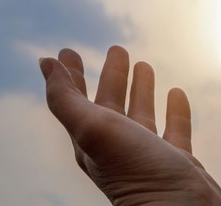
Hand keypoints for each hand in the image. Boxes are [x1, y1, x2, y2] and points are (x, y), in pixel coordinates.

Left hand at [39, 46, 220, 205]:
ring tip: (145, 65)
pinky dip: (175, 110)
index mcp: (91, 139)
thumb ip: (66, 99)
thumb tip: (44, 62)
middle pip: (110, 103)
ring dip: (141, 89)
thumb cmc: (135, 171)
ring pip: (142, 114)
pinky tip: (176, 93)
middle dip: (111, 75)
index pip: (75, 99)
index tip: (67, 51)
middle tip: (117, 49)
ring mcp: (148, 153)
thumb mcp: (93, 129)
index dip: (69, 75)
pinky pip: (175, 129)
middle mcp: (117, 146)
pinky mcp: (176, 160)